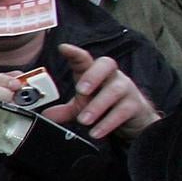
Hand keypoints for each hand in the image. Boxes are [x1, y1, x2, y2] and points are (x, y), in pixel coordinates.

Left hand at [44, 45, 158, 140]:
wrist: (134, 119)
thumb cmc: (105, 106)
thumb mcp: (82, 107)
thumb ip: (64, 111)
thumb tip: (45, 115)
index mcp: (95, 73)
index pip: (85, 59)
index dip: (75, 53)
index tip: (63, 48)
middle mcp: (111, 76)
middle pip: (106, 64)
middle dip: (92, 75)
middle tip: (80, 91)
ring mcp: (126, 89)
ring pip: (115, 90)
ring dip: (97, 106)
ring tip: (84, 120)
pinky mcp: (135, 105)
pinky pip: (123, 111)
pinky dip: (108, 122)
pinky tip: (96, 132)